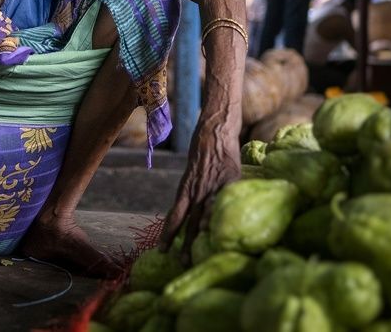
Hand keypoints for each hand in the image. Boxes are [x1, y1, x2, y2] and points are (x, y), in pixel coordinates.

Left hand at [159, 118, 241, 258]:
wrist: (215, 129)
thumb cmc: (205, 149)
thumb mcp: (195, 171)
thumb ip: (195, 188)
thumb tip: (197, 206)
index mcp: (186, 188)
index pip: (175, 215)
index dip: (168, 233)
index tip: (162, 251)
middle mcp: (195, 189)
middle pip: (186, 220)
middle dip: (182, 242)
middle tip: (179, 262)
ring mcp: (210, 184)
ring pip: (202, 212)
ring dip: (198, 232)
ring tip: (196, 247)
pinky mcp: (227, 178)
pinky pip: (221, 197)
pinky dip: (215, 211)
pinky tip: (214, 224)